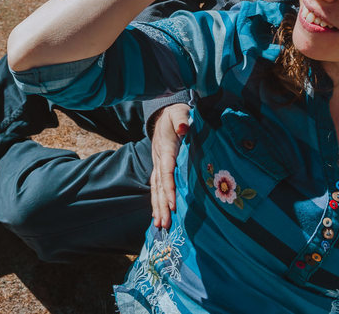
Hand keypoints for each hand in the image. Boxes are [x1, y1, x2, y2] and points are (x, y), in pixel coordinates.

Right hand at [149, 103, 190, 227]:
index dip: (169, 188)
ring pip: (155, 189)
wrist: (164, 114)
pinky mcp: (159, 169)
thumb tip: (184, 128)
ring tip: (159, 225)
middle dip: (161, 205)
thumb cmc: (177, 114)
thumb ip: (182, 119)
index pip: (166, 171)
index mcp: (166, 148)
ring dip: (157, 207)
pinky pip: (156, 188)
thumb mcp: (180, 112)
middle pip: (158, 185)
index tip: (173, 204)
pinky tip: (157, 217)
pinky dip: (156, 202)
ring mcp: (157, 165)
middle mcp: (159, 159)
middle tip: (164, 224)